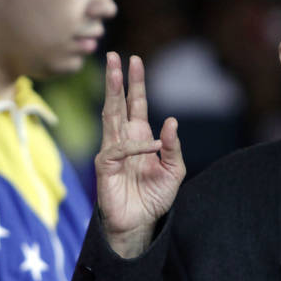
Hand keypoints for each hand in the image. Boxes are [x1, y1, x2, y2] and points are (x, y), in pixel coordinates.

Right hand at [95, 52, 184, 257]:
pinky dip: (138, 146)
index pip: (136, 104)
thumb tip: (171, 122)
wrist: (140, 224)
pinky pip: (120, 148)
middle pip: (119, 103)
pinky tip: (154, 146)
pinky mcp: (106, 165)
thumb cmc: (154, 198)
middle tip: (115, 56)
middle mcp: (124, 139)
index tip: (134, 60)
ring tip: (113, 73)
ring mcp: (113, 150)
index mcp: (140, 136)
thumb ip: (173, 147)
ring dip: (112, 94)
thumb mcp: (174, 170)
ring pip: (110, 115)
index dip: (136, 83)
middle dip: (117, 80)